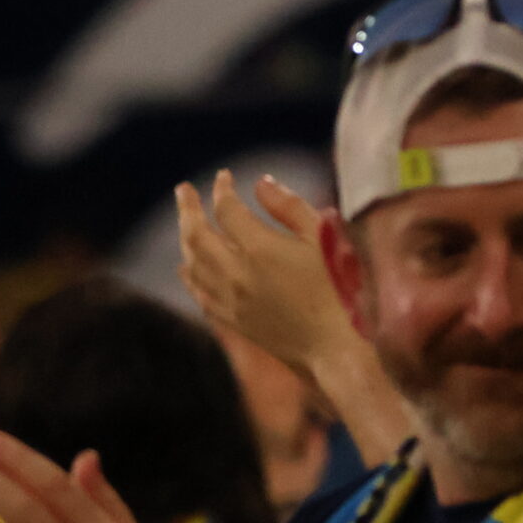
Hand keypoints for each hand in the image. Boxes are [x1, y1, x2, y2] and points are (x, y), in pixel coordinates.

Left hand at [177, 171, 350, 383]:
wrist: (333, 345)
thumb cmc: (339, 288)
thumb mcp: (323, 239)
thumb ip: (290, 208)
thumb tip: (261, 183)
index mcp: (259, 248)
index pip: (227, 210)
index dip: (222, 190)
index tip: (224, 177)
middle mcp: (235, 272)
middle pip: (197, 235)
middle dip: (188, 209)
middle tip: (183, 190)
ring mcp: (229, 299)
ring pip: (192, 264)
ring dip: (185, 239)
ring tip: (186, 223)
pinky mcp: (231, 320)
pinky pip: (199, 293)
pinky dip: (189, 274)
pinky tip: (188, 267)